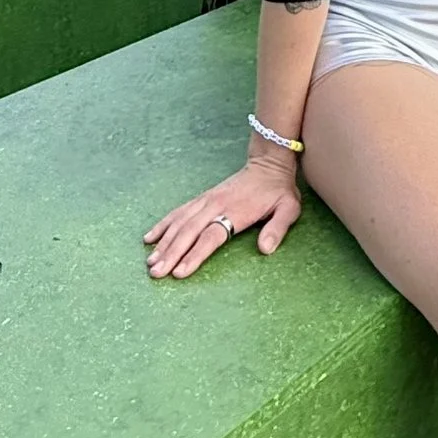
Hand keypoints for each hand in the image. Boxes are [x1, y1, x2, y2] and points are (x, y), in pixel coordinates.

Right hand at [144, 154, 301, 277]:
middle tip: (156, 273)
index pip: (211, 236)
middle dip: (171, 254)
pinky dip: (162, 225)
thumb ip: (277, 228)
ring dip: (163, 243)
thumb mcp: (288, 208)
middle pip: (189, 232)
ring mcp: (205, 201)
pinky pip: (177, 212)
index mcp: (235, 211)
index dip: (195, 254)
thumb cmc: (278, 191)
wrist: (267, 164)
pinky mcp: (201, 199)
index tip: (180, 272)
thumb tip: (265, 249)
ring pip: (179, 223)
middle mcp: (215, 205)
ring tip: (150, 262)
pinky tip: (150, 238)